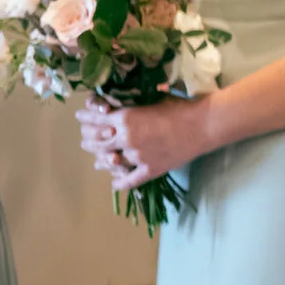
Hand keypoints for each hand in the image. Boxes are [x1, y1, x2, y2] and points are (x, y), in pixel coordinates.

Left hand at [76, 95, 214, 192]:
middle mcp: (125, 137)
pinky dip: (120, 183)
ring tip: (100, 161)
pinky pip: (129, 180)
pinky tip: (114, 184)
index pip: (95, 119)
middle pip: (97, 143)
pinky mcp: (149, 170)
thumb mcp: (153, 100)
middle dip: (89, 141)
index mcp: (125, 117)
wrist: (204, 125)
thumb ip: (134, 106)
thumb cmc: (181, 107)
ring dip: (102, 161)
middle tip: (86, 141)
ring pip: (110, 162)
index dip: (85, 119)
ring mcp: (137, 156)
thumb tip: (122, 105)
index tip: (80, 118)